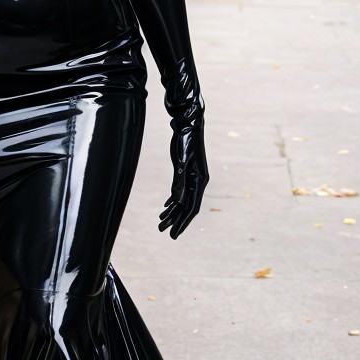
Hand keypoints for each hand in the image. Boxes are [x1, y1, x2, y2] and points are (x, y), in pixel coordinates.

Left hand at [158, 112, 207, 237]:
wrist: (188, 125)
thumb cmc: (186, 141)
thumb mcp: (181, 162)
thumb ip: (181, 181)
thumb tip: (178, 201)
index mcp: (199, 181)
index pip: (192, 207)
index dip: (183, 222)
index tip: (174, 234)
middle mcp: (197, 182)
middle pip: (186, 207)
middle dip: (175, 221)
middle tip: (163, 232)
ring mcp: (192, 178)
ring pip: (181, 200)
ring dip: (171, 212)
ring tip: (160, 223)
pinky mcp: (184, 172)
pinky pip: (179, 191)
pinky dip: (172, 201)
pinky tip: (165, 208)